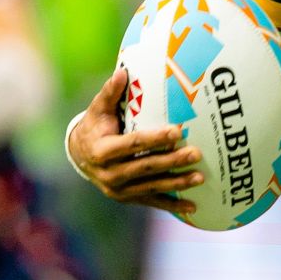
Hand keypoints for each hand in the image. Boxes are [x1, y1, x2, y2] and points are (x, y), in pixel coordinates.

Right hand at [67, 68, 203, 216]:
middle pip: (146, 167)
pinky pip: (152, 201)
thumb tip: (123, 72)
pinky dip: (172, 205)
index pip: (133, 144)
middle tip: (196, 153)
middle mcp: (109, 174)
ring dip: (177, 183)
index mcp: (102, 150)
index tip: (177, 131)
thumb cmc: (94, 127)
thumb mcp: (98, 109)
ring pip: (152, 186)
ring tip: (200, 178)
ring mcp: (118, 190)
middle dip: (172, 161)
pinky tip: (192, 207)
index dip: (155, 139)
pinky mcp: (128, 198)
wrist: (80, 156)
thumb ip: (110, 93)